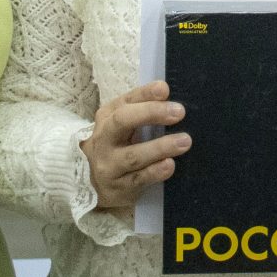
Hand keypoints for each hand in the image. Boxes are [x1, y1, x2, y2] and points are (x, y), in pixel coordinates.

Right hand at [83, 81, 189, 208]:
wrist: (92, 183)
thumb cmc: (115, 147)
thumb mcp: (121, 126)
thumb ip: (142, 110)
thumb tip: (170, 98)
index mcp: (107, 117)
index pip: (126, 101)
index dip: (145, 94)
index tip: (165, 89)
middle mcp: (104, 139)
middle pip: (122, 121)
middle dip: (151, 113)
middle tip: (179, 112)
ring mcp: (109, 165)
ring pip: (133, 155)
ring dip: (160, 147)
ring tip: (184, 141)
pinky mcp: (119, 187)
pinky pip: (139, 179)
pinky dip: (155, 171)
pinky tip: (169, 165)